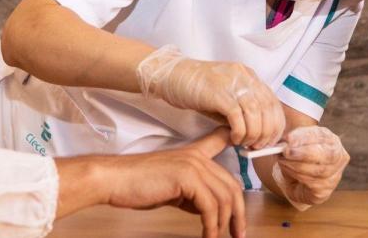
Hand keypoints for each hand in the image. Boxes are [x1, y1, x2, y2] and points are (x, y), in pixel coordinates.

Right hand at [57, 128, 244, 237]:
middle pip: (232, 184)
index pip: (222, 139)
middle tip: (238, 233)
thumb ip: (191, 194)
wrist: (114, 180)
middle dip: (238, 212)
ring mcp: (193, 165)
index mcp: (193, 153)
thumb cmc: (137, 185)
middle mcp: (197, 156)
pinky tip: (207, 235)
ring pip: (225, 197)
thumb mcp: (171, 189)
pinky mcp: (187, 178)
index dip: (237, 141)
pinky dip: (212, 226)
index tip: (253, 147)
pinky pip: (211, 207)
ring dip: (225, 224)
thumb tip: (208, 210)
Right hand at [137, 45, 284, 147]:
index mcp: (248, 76)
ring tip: (245, 145)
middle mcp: (244, 77)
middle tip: (259, 146)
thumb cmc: (196, 89)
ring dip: (254, 135)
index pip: (273, 102)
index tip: (271, 140)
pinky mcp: (219, 93)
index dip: (275, 124)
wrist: (172, 76)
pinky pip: (238, 118)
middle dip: (267, 133)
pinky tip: (234, 139)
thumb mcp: (224, 96)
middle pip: (269, 109)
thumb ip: (241, 109)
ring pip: (256, 114)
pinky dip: (240, 132)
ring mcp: (232, 83)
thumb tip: (256, 133)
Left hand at [275, 126, 348, 204]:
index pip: (322, 136)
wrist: (294, 182)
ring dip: (296, 165)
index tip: (289, 139)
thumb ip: (290, 142)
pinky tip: (288, 172)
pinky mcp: (326, 190)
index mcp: (330, 139)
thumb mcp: (292, 145)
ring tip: (282, 161)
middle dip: (305, 153)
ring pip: (319, 170)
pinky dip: (298, 176)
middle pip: (327, 154)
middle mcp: (338, 155)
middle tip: (286, 152)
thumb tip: (285, 142)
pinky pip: (313, 184)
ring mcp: (335, 174)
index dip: (305, 137)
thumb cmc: (294, 158)